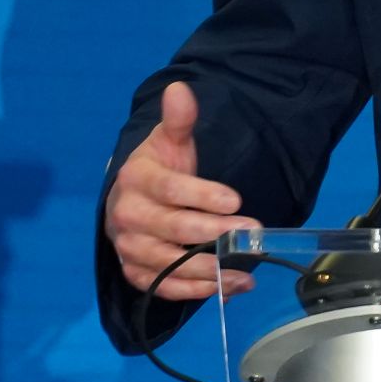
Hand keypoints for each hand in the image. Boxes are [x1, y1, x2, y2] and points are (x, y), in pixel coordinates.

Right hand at [105, 81, 259, 300]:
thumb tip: (180, 89)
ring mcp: (129, 248)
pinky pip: (162, 287)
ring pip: (169, 264)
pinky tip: (227, 289)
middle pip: (173, 228)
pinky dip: (194, 292)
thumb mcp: (169, 140)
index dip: (202, 195)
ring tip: (247, 272)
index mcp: (136, 180)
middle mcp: (127, 216)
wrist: (130, 196)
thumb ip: (179, 120)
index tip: (236, 199)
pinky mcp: (135, 272)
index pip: (170, 190)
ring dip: (210, 271)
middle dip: (215, 232)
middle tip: (253, 233)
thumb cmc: (158, 167)